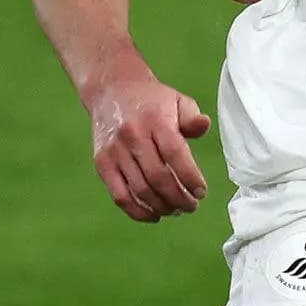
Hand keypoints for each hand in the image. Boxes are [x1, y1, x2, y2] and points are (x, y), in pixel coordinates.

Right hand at [86, 62, 211, 221]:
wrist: (111, 90)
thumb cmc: (152, 101)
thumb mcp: (177, 100)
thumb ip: (192, 117)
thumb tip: (203, 126)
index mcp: (155, 120)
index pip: (175, 153)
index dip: (190, 177)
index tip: (201, 192)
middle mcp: (132, 135)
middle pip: (158, 176)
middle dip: (179, 198)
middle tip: (191, 206)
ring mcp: (115, 150)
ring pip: (140, 189)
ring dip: (162, 206)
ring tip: (176, 210)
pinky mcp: (102, 163)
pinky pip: (119, 195)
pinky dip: (138, 211)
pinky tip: (154, 215)